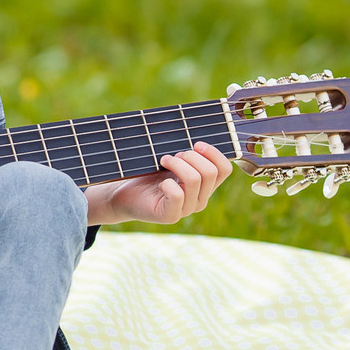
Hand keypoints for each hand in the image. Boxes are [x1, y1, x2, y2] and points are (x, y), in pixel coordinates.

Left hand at [87, 144, 232, 225]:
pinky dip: (167, 184)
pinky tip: (159, 184)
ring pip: (195, 180)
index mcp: (205, 185)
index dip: (213, 152)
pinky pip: (178, 195)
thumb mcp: (170, 160)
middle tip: (172, 155)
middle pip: (210, 172)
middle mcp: (200, 199)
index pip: (225, 169)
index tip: (195, 143)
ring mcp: (187, 209)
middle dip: (190, 157)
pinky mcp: (170, 216)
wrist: (125, 194)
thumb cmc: (148, 173)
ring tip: (163, 161)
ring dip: (177, 165)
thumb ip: (186, 152)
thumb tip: (195, 133)